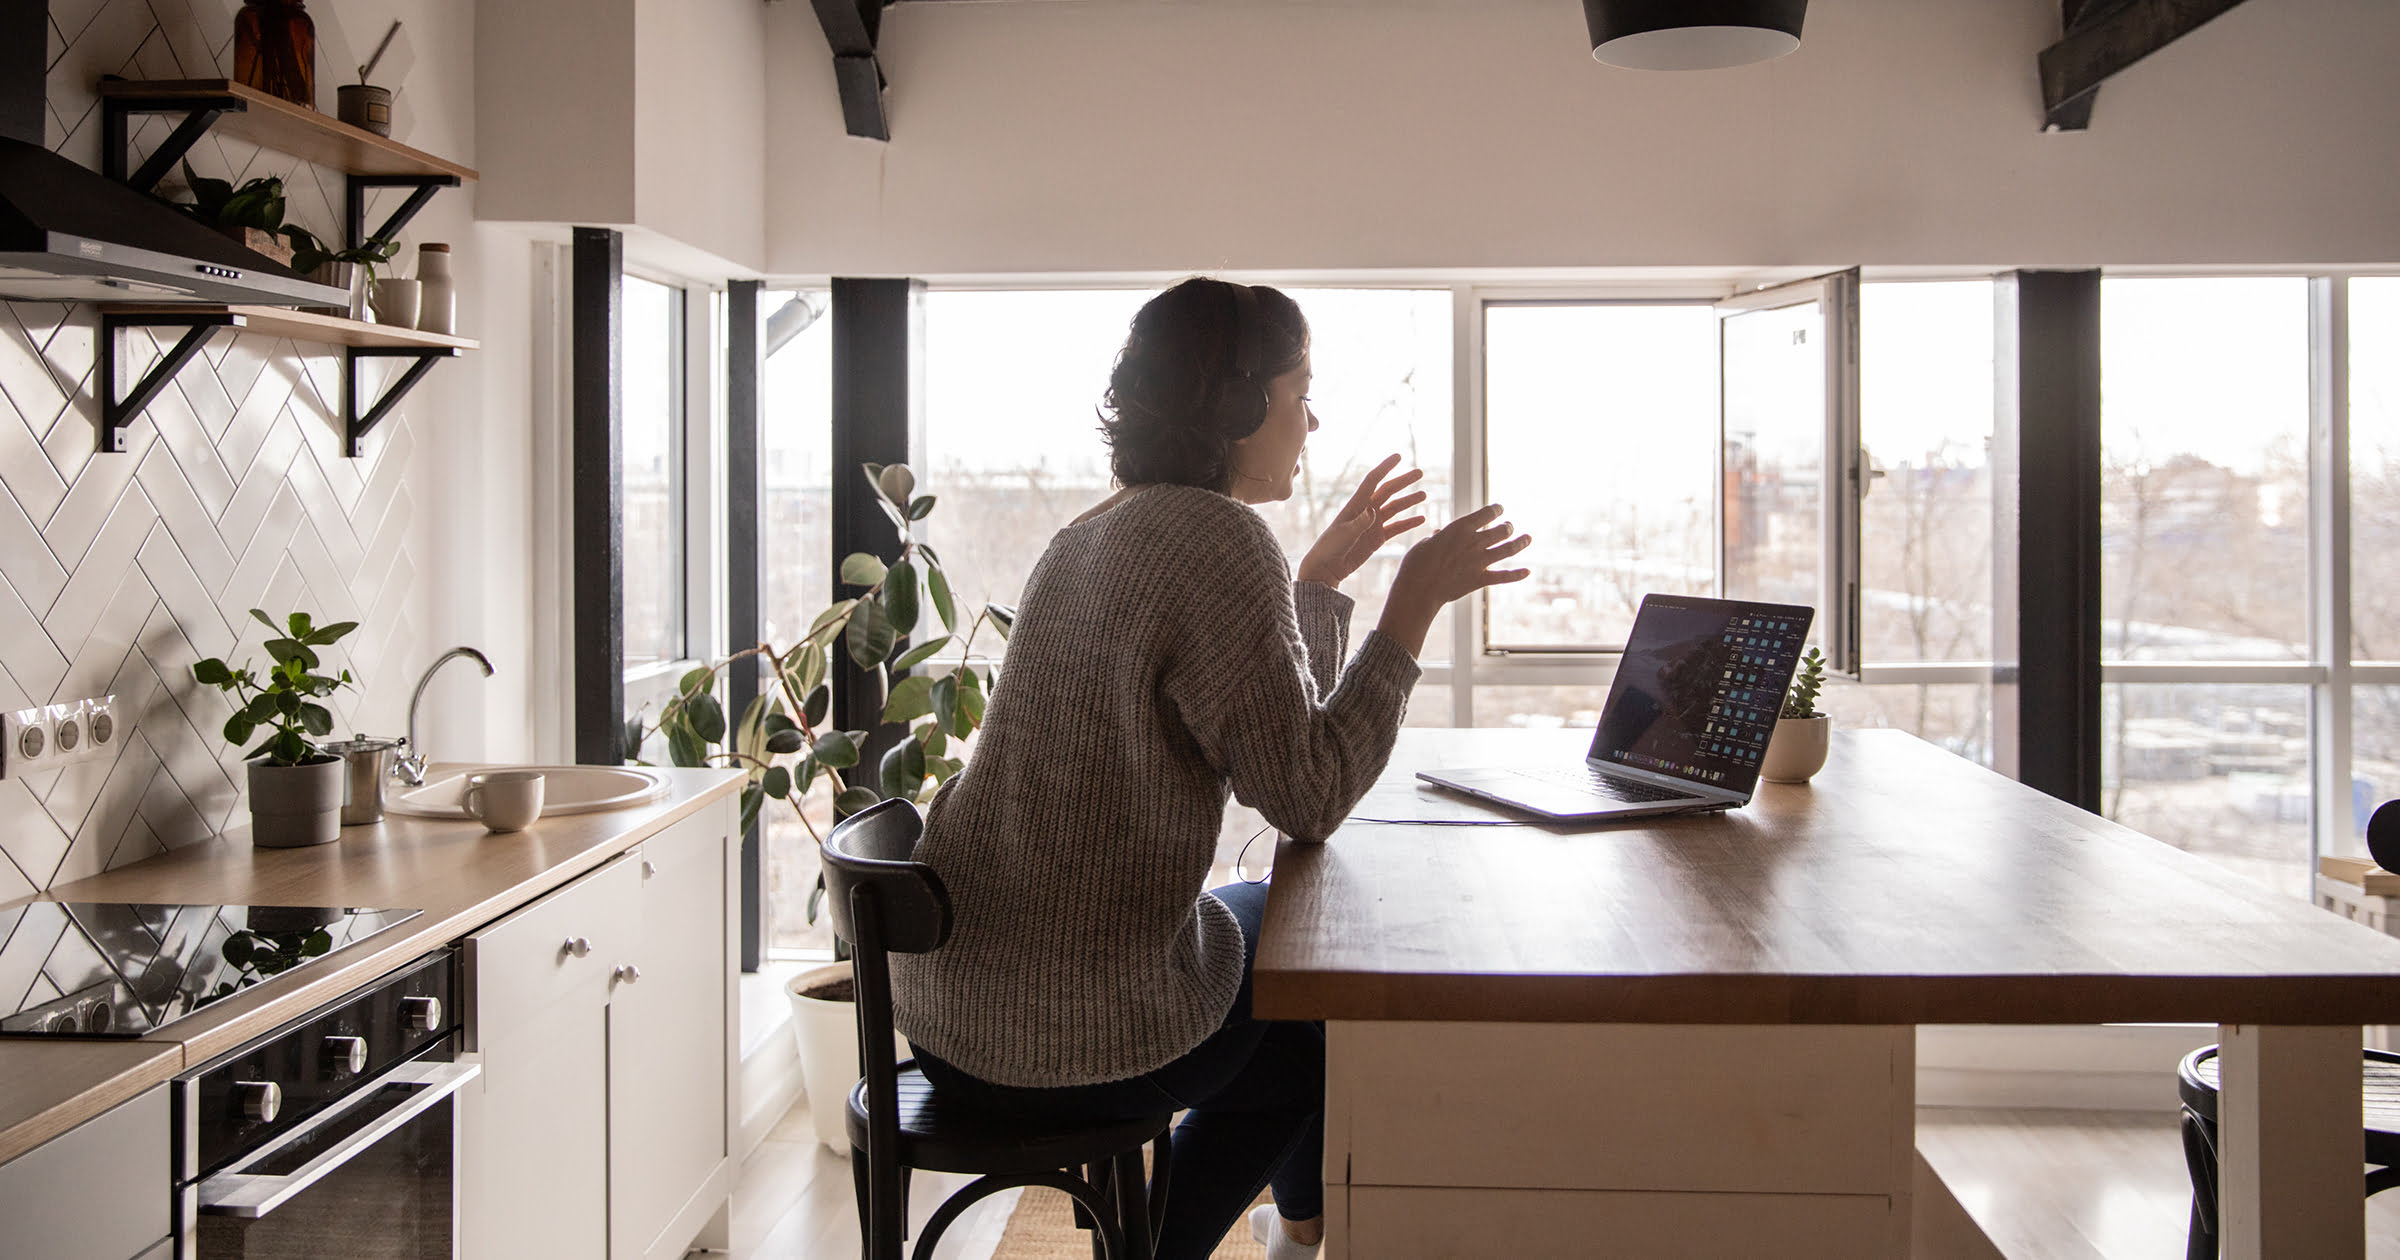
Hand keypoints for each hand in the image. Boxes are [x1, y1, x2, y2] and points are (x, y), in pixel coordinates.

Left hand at [1296, 455, 1427, 589]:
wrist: (1326, 568)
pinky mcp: (1377, 538)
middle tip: (1420, 472)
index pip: (1373, 480)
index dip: (1386, 467)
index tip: (1399, 456)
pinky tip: (1421, 518)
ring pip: (1395, 508)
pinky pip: (1396, 528)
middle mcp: (1366, 511)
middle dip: (1403, 481)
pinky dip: (1408, 523)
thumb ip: (1359, 523)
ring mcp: (1373, 525)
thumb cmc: (1330, 548)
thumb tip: (1373, 511)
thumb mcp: (1344, 534)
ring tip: (1424, 494)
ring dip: (1409, 501)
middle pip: (1388, 491)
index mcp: (1356, 505)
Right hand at [1375, 503, 1531, 656]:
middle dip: (1508, 527)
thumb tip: (1440, 535)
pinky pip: (1504, 576)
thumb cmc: (1416, 563)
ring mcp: (1479, 561)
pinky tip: (1527, 572)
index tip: (1499, 509)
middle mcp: (1474, 542)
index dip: (1496, 509)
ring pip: (1508, 549)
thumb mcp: (1425, 543)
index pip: (1487, 513)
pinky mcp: (1480, 579)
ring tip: (1528, 538)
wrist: (1418, 588)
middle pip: (1502, 530)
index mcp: (1460, 528)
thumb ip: (1438, 538)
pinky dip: (1517, 574)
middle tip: (1508, 527)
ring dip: (1521, 542)